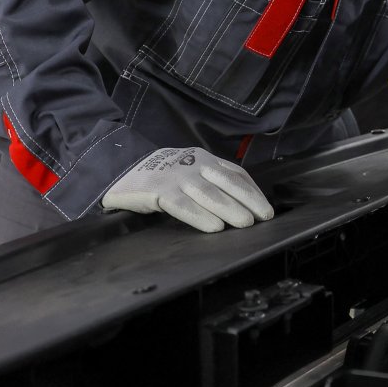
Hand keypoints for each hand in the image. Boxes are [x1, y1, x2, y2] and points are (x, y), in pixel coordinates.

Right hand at [102, 147, 274, 232]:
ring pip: (209, 193)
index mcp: (204, 159)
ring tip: (245, 223)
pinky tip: (214, 227)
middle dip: (248, 200)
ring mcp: (177, 177)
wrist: (121, 169)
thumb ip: (211, 182)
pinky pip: (183, 205)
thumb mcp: (189, 172)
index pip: (236, 174)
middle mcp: (194, 164)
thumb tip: (241, 205)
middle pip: (228, 182)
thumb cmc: (162, 177)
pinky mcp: (159, 191)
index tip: (265, 208)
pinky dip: (200, 216)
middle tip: (263, 217)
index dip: (253, 192)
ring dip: (230, 209)